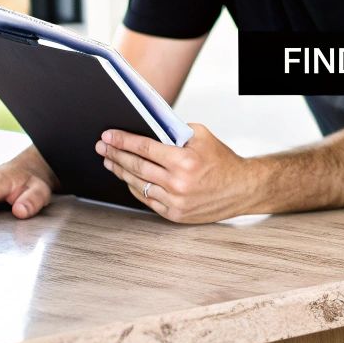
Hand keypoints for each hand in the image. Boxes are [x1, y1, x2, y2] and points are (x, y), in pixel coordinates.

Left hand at [97, 123, 258, 223]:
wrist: (242, 189)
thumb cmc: (222, 160)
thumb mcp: (202, 136)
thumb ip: (174, 131)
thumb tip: (146, 128)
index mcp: (185, 161)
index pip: (144, 148)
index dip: (122, 141)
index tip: (108, 136)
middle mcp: (178, 183)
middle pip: (136, 167)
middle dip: (115, 155)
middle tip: (102, 147)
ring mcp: (176, 202)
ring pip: (138, 185)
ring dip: (120, 171)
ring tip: (110, 161)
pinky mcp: (175, 214)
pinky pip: (147, 200)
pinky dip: (135, 187)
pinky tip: (127, 178)